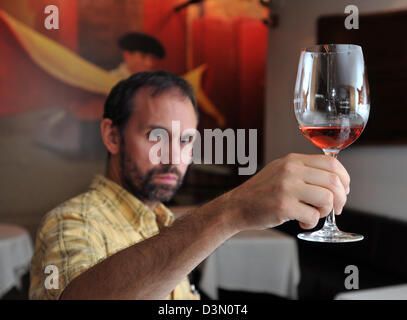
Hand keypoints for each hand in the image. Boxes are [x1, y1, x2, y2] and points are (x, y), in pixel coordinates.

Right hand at [224, 153, 349, 230]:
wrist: (237, 206)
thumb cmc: (261, 192)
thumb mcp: (280, 171)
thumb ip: (303, 171)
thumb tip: (334, 180)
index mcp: (292, 160)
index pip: (331, 163)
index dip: (344, 178)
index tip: (344, 190)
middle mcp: (290, 170)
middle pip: (333, 181)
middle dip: (341, 198)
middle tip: (337, 208)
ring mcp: (286, 188)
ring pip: (327, 198)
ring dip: (327, 211)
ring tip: (316, 214)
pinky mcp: (283, 206)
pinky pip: (313, 216)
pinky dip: (312, 223)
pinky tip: (302, 223)